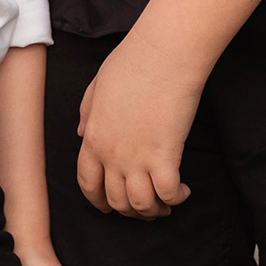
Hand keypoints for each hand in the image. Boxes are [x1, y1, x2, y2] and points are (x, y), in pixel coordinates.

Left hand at [76, 35, 200, 219]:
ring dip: (152, 211)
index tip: (108, 205)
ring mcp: (138, 158)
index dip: (97, 200)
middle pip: (116, 200)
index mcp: (94, 137)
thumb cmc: (132, 62)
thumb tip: (82, 134)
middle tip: (143, 205)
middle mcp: (112, 154)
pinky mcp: (165, 156)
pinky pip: (167, 193)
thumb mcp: (97, 86)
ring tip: (164, 203)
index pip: (87, 183)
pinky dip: (176, 199)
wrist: (162, 54)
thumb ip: (87, 113)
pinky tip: (183, 191)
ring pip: (140, 205)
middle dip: (129, 211)